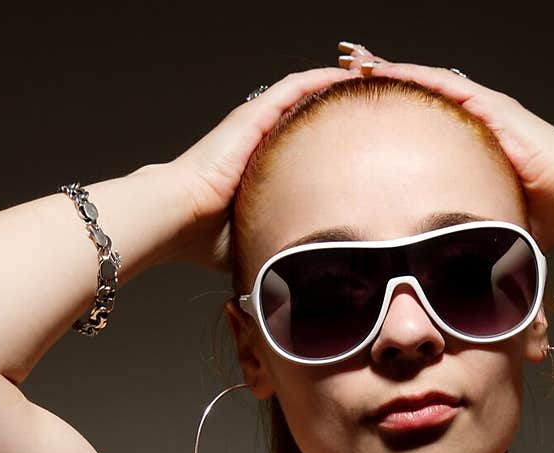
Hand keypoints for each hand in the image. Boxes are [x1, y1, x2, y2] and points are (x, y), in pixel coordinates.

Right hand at [167, 67, 355, 271]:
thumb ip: (280, 243)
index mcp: (261, 167)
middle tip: (373, 111)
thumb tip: (308, 274)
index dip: (330, 143)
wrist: (179, 219)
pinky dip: (320, 79)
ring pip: (304, 94)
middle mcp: (259, 140)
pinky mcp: (253, 115)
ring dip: (334, 87)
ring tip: (368, 83)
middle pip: (306, 116)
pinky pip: (294, 88)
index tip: (362, 149)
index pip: (302, 147)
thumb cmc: (205, 238)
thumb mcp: (256, 240)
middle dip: (339, 111)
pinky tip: (347, 77)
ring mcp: (256, 124)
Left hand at [338, 45, 553, 252]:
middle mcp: (477, 123)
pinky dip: (409, 74)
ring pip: (425, 82)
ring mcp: (483, 110)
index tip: (362, 121)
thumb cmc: (546, 221)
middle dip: (382, 87)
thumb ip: (466, 243)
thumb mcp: (490, 229)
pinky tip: (379, 68)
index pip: (427, 128)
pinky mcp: (488, 105)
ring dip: (387, 72)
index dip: (395, 121)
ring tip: (352, 63)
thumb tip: (444, 279)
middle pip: (420, 98)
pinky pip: (440, 82)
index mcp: (477, 149)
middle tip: (344, 78)